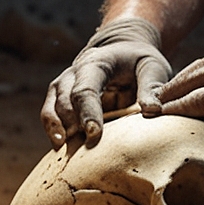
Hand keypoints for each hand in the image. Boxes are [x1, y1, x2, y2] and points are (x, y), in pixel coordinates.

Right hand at [42, 17, 170, 148]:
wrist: (124, 54)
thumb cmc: (140, 63)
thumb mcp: (152, 68)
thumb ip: (151, 88)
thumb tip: (153, 110)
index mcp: (97, 62)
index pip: (86, 89)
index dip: (88, 112)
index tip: (94, 134)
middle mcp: (74, 73)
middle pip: (65, 99)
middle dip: (71, 123)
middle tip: (81, 145)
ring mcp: (64, 86)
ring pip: (52, 108)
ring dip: (56, 129)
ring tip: (63, 149)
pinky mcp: (61, 100)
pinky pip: (51, 116)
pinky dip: (53, 132)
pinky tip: (59, 148)